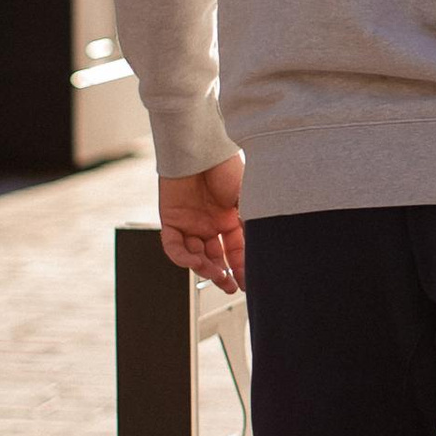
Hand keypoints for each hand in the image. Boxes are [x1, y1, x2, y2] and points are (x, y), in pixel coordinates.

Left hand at [160, 159, 243, 292]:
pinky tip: (194, 262)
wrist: (201, 149)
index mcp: (230, 219)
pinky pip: (173, 246)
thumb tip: (265, 249)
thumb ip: (252, 225)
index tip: (248, 283)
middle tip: (230, 286)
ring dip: (204, 268)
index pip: (236, 251)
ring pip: (195, 255)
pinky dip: (182, 257)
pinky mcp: (170, 220)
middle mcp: (210, 224)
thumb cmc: (226, 168)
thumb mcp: (247, 200)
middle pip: (215, 257)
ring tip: (215, 274)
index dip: (242, 268)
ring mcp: (190, 223)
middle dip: (222, 274)